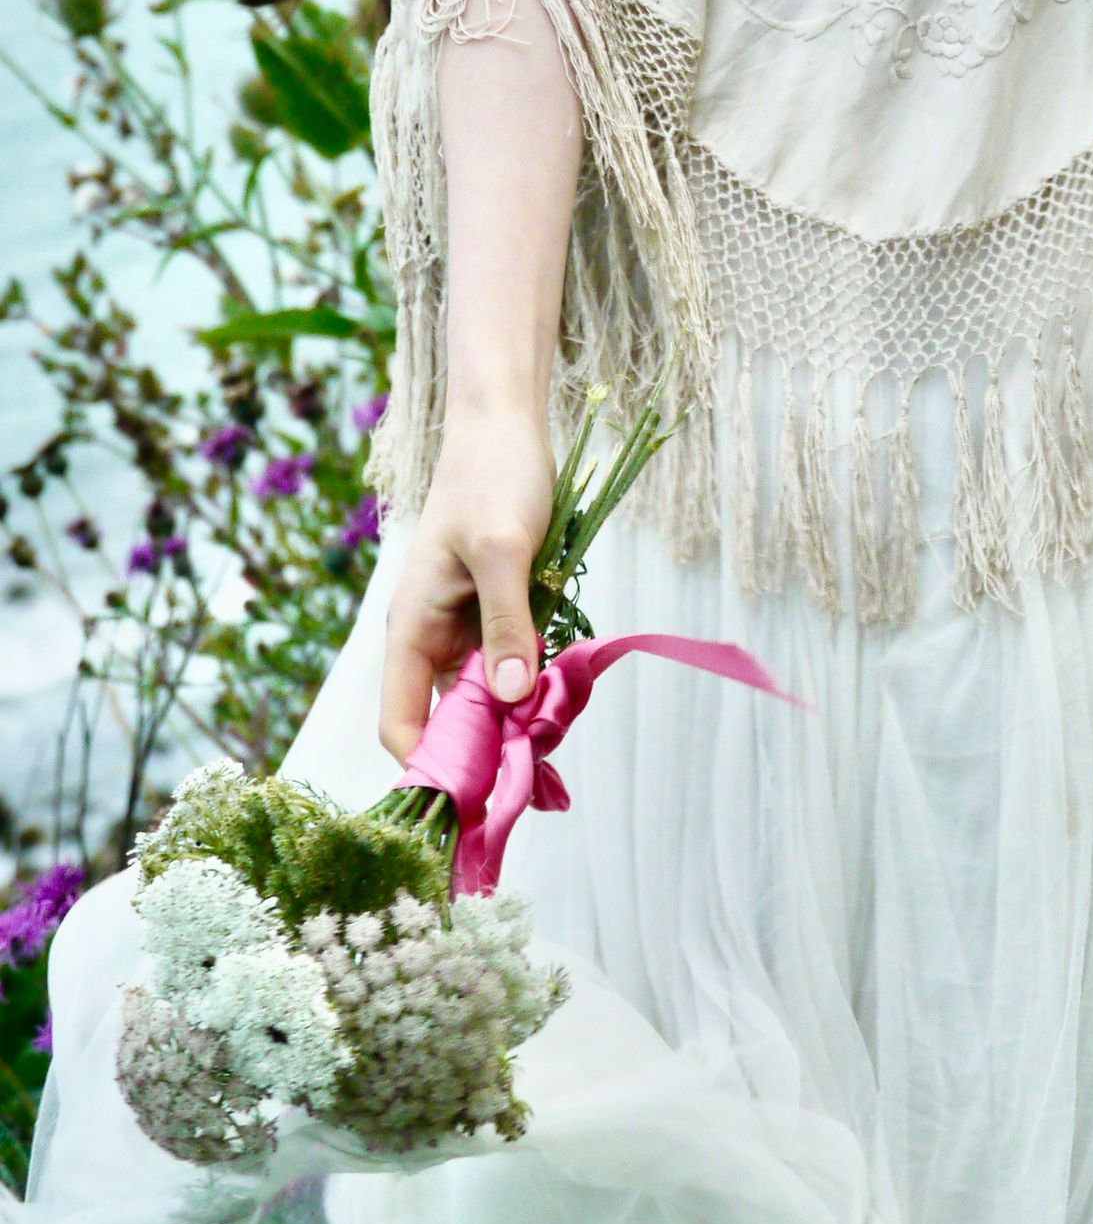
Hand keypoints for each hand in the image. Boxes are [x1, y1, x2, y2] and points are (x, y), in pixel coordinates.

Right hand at [378, 406, 553, 765]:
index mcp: (411, 628)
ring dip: (511, 724)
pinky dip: (529, 690)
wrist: (505, 428)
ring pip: (481, 700)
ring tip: (553, 746)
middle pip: (446, 721)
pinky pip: (507, 670)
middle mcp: (431, 638)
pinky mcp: (496, 617)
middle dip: (483, 751)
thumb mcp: (503, 548)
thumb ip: (506, 622)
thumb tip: (509, 696)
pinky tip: (560, 699)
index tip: (477, 795)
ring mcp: (464, 629)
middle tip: (536, 775)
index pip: (401, 724)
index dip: (431, 766)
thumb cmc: (493, 478)